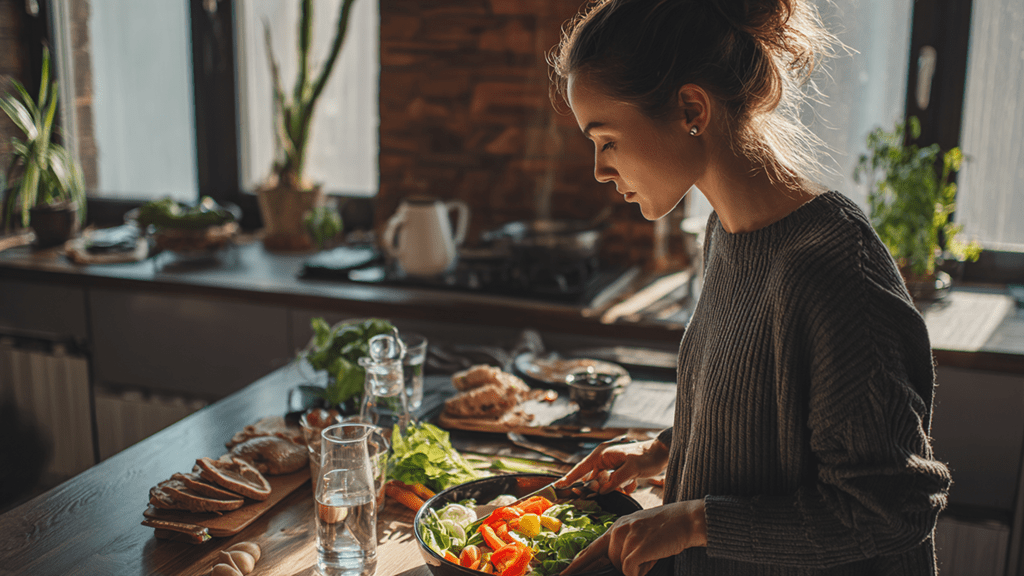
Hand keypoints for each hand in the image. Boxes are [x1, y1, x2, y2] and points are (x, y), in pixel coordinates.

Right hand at [554, 437, 668, 494]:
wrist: (663, 453)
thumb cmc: (647, 458)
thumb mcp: (631, 470)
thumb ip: (615, 481)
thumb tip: (602, 491)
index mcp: (603, 455)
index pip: (581, 468)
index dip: (569, 478)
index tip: (557, 486)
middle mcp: (605, 459)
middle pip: (592, 478)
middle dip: (595, 488)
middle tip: (598, 495)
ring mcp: (613, 465)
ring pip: (604, 482)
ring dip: (611, 489)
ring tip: (622, 488)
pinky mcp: (621, 471)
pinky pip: (614, 484)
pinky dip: (621, 488)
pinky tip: (632, 486)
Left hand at [562, 499, 706, 575]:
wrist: (686, 519)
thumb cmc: (667, 528)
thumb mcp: (639, 531)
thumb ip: (624, 545)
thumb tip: (619, 566)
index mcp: (616, 527)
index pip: (591, 550)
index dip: (577, 565)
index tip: (563, 575)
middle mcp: (617, 531)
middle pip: (610, 562)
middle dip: (627, 565)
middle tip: (648, 553)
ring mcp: (626, 539)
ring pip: (622, 568)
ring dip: (639, 567)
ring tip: (653, 551)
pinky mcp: (635, 548)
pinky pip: (631, 571)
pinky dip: (642, 571)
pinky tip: (653, 557)